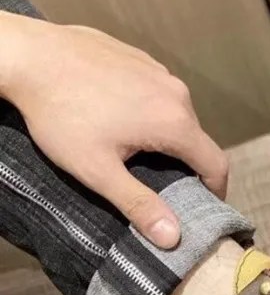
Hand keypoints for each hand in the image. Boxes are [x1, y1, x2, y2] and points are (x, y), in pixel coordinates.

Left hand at [0, 12, 228, 247]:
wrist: (28, 57)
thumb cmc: (60, 114)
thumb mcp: (98, 170)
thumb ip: (140, 204)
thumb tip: (173, 238)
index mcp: (174, 122)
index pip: (216, 164)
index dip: (215, 190)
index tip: (204, 206)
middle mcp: (176, 92)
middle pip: (196, 138)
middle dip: (184, 164)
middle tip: (157, 183)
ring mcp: (158, 70)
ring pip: (176, 113)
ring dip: (164, 134)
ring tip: (131, 149)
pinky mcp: (140, 58)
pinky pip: (156, 91)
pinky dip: (147, 108)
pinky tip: (115, 115)